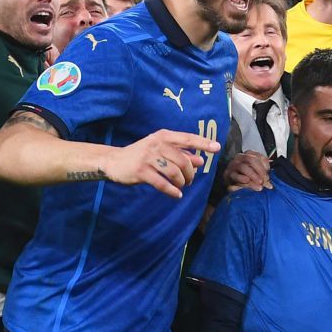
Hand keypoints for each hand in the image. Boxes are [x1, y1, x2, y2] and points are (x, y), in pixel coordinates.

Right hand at [107, 128, 221, 198]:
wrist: (114, 161)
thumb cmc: (141, 155)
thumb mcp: (160, 151)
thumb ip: (180, 154)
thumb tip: (201, 160)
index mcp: (163, 136)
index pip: (187, 139)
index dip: (203, 143)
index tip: (217, 148)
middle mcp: (156, 144)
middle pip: (183, 160)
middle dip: (190, 173)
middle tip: (190, 181)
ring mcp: (148, 158)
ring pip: (174, 172)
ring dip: (182, 182)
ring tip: (182, 186)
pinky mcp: (141, 171)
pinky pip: (163, 183)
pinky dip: (173, 191)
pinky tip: (176, 194)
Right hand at [224, 149, 271, 192]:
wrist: (229, 182)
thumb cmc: (244, 176)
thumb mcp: (254, 175)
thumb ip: (262, 177)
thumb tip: (269, 185)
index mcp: (249, 155)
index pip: (259, 156)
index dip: (265, 164)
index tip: (269, 172)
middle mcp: (240, 157)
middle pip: (251, 160)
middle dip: (260, 170)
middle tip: (265, 180)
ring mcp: (233, 165)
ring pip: (243, 167)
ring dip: (253, 176)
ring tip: (259, 183)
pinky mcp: (227, 174)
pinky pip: (235, 176)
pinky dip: (242, 179)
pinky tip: (247, 181)